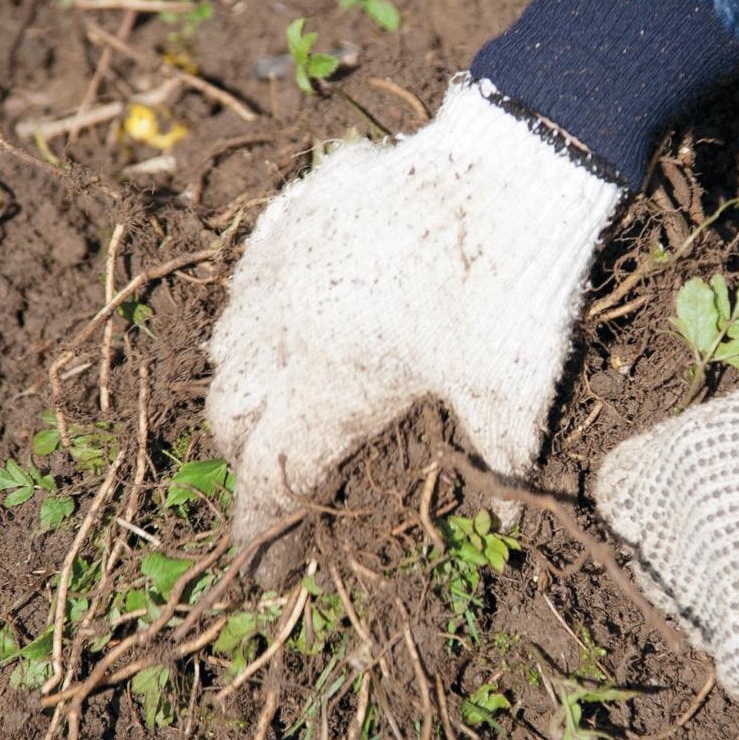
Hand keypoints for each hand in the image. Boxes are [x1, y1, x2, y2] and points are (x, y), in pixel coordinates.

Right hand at [207, 81, 622, 541]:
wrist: (512, 169)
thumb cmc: (512, 296)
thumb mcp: (514, 398)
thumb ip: (500, 468)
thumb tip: (509, 527)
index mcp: (327, 391)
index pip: (272, 479)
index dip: (259, 534)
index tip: (259, 570)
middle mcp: (282, 336)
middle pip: (231, 420)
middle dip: (247, 459)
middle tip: (278, 475)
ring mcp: (277, 272)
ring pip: (224, 349)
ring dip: (240, 388)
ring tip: (268, 403)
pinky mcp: (289, 219)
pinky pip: (244, 282)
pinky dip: (251, 317)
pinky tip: (281, 319)